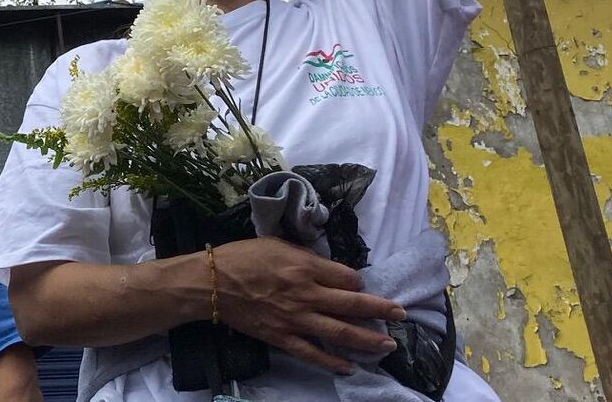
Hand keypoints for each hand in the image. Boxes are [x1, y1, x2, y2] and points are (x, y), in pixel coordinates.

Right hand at [213, 238, 406, 374]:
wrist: (210, 283)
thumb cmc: (241, 257)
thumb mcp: (276, 244)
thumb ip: (305, 256)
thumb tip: (327, 268)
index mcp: (305, 266)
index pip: (347, 277)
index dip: (357, 282)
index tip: (359, 286)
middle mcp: (307, 294)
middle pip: (354, 304)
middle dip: (381, 310)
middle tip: (401, 314)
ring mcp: (296, 319)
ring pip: (341, 332)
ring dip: (368, 340)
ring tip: (387, 345)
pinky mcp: (283, 337)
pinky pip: (312, 353)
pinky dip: (332, 362)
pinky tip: (348, 367)